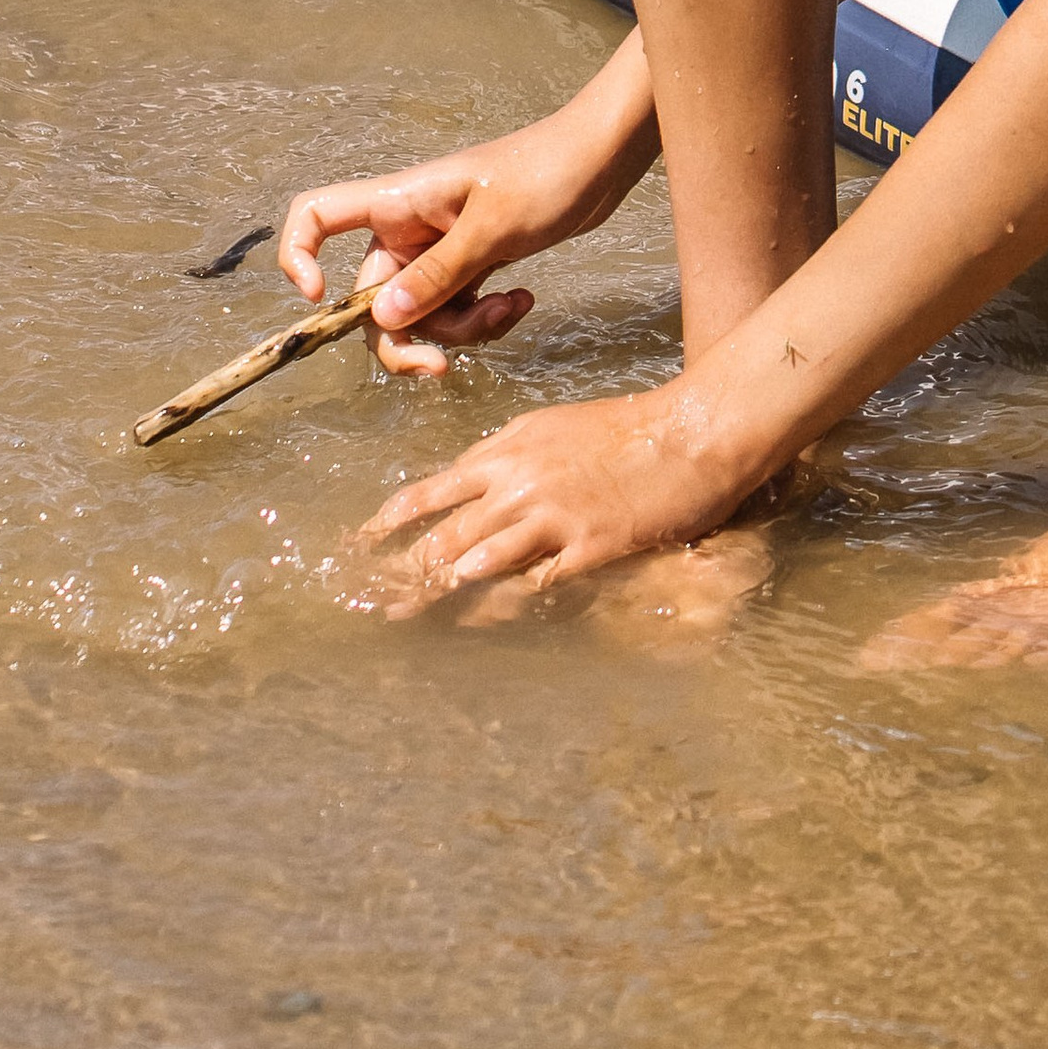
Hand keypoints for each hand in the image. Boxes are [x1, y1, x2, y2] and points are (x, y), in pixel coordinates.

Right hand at [278, 90, 651, 377]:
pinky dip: (485, 318)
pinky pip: (458, 308)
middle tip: (441, 367)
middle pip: (373, 297)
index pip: (317, 215)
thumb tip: (382, 320)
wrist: (603, 159)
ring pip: (421, 313)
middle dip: (407, 337)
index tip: (322, 301)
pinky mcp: (472, 263)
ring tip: (510, 307)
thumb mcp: (493, 229)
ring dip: (462, 328)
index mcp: (398, 202)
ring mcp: (440, 248)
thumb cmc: (547, 173)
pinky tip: (521, 300)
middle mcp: (409, 228)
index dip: (300, 257)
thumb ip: (438, 276)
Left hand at [344, 381, 755, 611]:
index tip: (358, 545)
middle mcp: (518, 482)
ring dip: (438, 593)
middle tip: (370, 598)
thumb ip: (509, 457)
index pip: (431, 490)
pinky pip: (532, 584)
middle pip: (443, 535)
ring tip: (405, 614)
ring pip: (477, 561)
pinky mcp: (587, 546)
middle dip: (401, 570)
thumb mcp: (552, 428)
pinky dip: (501, 604)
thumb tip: (471, 481)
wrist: (689, 431)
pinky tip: (479, 621)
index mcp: (507, 450)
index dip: (388, 522)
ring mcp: (552, 515)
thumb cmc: (625, 427)